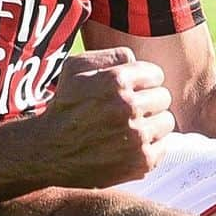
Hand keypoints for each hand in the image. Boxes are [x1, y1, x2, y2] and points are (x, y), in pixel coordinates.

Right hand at [39, 47, 174, 187]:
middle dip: (148, 101)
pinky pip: (164, 146)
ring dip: (152, 123)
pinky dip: (151, 145)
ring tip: (131, 127)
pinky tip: (131, 144)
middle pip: (163, 97)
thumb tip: (136, 59)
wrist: (49, 150)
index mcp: (116, 80)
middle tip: (129, 111)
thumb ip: (111, 55)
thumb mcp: (76, 67)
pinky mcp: (141, 161)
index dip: (143, 82)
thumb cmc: (64, 105)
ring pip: (167, 121)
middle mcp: (129, 107)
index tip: (131, 91)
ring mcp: (136, 136)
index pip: (156, 74)